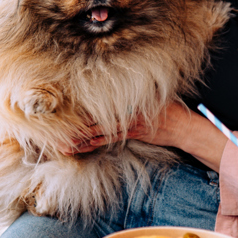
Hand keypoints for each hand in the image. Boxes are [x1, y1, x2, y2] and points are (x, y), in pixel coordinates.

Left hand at [55, 103, 224, 170]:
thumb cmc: (167, 110)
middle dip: (74, 125)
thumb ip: (131, 96)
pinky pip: (107, 139)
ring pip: (97, 130)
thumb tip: (116, 89)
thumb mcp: (149, 98)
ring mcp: (126, 123)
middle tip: (54, 131)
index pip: (98, 105)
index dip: (80, 109)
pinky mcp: (131, 133)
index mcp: (125, 101)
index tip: (63, 111)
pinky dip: (92, 143)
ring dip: (79, 137)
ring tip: (61, 143)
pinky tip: (79, 148)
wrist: (183, 125)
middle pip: (94, 117)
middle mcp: (123, 111)